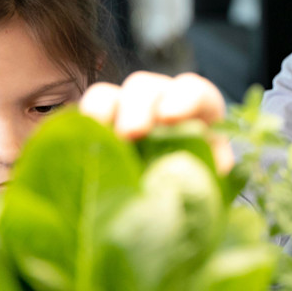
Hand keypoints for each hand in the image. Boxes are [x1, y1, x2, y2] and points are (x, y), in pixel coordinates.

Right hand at [79, 71, 233, 172]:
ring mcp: (123, 110)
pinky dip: (77, 128)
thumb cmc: (199, 181)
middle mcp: (158, 101)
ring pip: (107, 96)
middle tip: (132, 133)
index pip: (194, 91)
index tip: (171, 118)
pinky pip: (80, 117)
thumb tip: (218, 170)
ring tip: (98, 136)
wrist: (168, 203)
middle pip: (145, 87)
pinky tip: (73, 147)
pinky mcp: (96, 126)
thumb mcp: (214, 173)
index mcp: (196, 108)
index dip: (183, 98)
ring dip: (101, 112)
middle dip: (138, 107)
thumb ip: (216, 167)